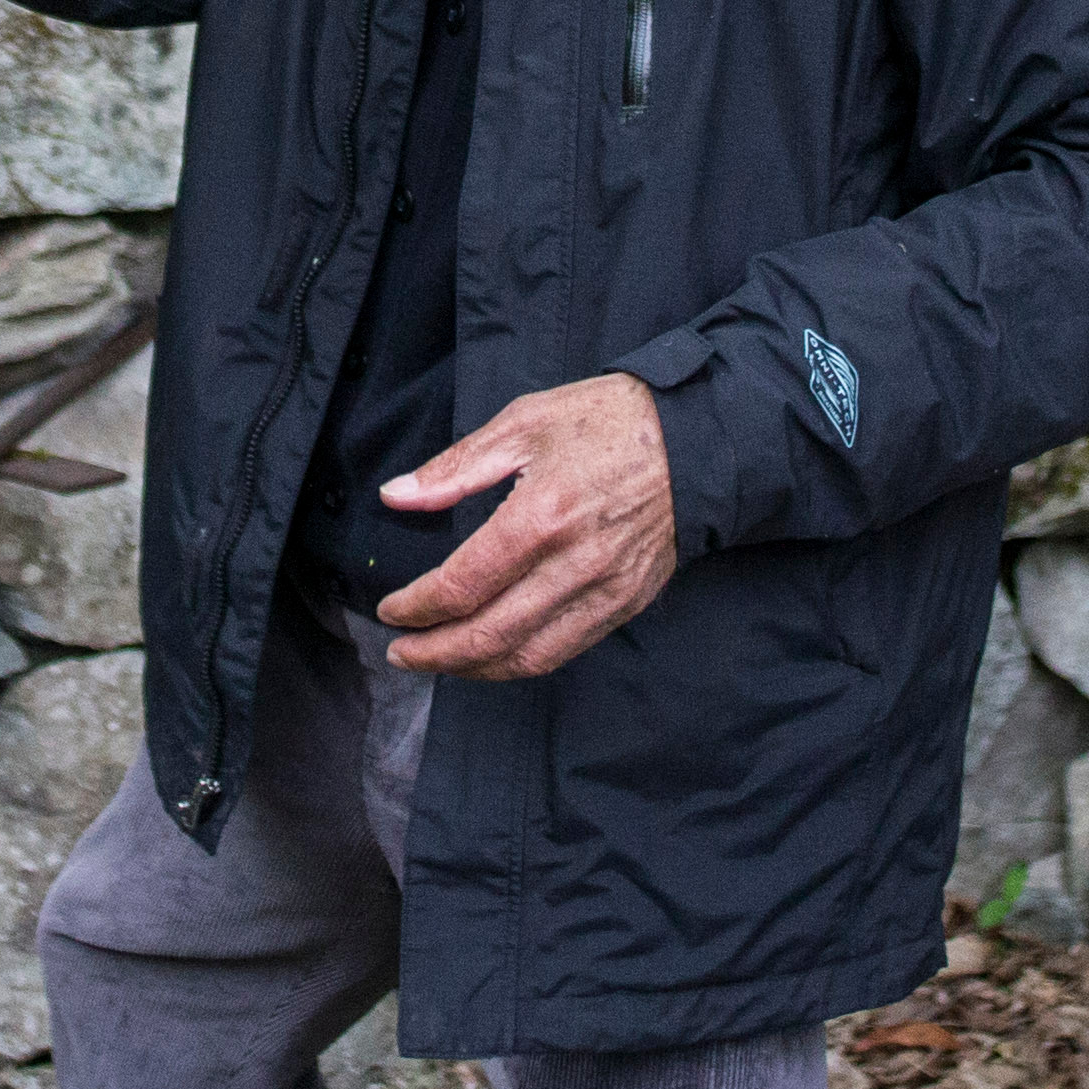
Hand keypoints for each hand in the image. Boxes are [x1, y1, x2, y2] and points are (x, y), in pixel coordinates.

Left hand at [370, 375, 679, 680]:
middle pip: (489, 634)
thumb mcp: (523, 423)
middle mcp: (574, 563)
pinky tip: (494, 655)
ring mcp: (606, 589)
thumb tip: (396, 496)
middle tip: (399, 652)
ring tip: (437, 661)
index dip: (417, 606)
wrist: (697, 437)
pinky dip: (521, 662)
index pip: (463, 584)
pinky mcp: (627, 602)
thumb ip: (454, 468)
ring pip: (528, 656)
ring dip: (473, 668)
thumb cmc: (607, 420)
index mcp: (541, 514)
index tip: (391, 609)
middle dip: (434, 653)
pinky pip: (566, 650)